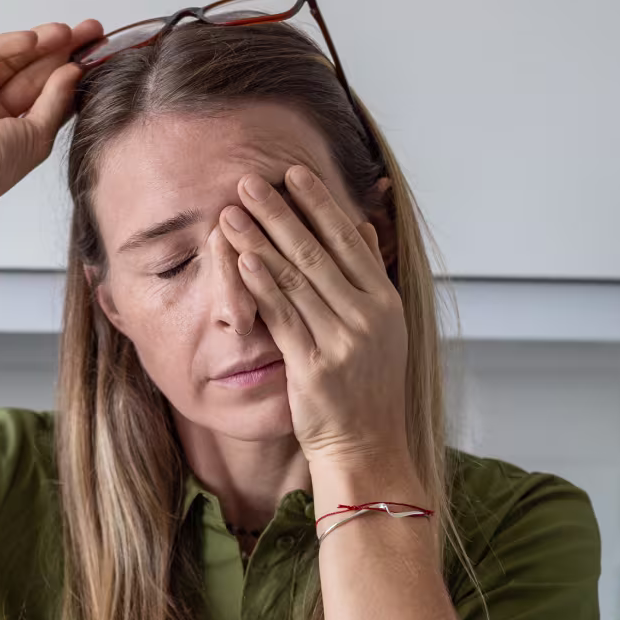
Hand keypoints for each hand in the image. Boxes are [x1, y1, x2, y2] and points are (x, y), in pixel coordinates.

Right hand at [0, 20, 105, 218]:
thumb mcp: (36, 138)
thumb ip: (55, 101)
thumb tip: (74, 71)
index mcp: (13, 131)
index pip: (46, 94)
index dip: (70, 73)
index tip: (96, 54)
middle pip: (31, 73)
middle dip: (59, 52)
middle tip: (88, 32)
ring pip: (7, 61)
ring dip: (37, 45)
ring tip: (65, 33)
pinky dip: (6, 45)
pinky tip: (32, 39)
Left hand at [213, 164, 408, 464]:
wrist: (367, 446)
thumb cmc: (367, 387)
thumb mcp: (382, 327)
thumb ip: (368, 274)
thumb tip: (362, 225)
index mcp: (385, 301)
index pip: (348, 240)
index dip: (319, 203)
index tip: (293, 172)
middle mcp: (368, 317)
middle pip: (317, 252)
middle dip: (281, 212)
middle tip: (250, 179)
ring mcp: (344, 341)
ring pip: (296, 279)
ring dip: (261, 240)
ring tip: (234, 212)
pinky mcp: (315, 366)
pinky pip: (285, 317)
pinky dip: (263, 286)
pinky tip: (243, 260)